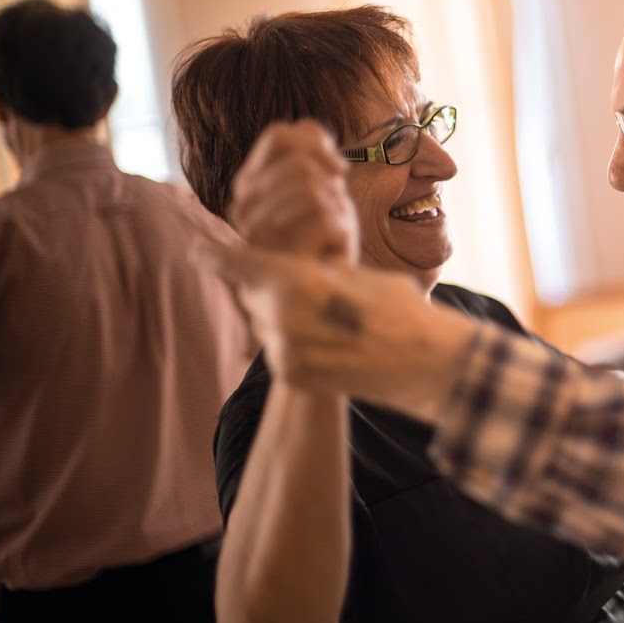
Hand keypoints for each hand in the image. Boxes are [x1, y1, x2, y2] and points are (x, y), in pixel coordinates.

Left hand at [194, 239, 476, 414]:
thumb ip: (315, 271)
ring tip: (325, 314)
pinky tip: (328, 337)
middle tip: (303, 285)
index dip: (214, 253)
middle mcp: (279, 317)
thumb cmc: (400, 309)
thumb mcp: (356, 275)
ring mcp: (284, 351)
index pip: (237, 263)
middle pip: (252, 293)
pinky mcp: (292, 375)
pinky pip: (279, 348)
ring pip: (265, 321)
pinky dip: (293, 339)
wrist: (425, 364)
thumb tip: (294, 269)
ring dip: (282, 313)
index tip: (197, 247)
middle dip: (267, 285)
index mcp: (293, 280)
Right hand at [228, 120, 358, 263]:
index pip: (278, 135)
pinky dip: (340, 227)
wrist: (328, 289)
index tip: (339, 170)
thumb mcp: (323, 186)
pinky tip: (334, 243)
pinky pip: (321, 216)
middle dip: (330, 183)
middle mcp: (243, 205)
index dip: (316, 144)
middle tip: (335, 207)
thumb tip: (308, 127)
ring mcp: (256, 232)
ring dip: (336, 208)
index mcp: (250, 183)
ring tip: (333, 227)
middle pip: (300, 164)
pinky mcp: (276, 256)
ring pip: (311, 190)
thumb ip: (312, 151)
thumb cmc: (324, 235)